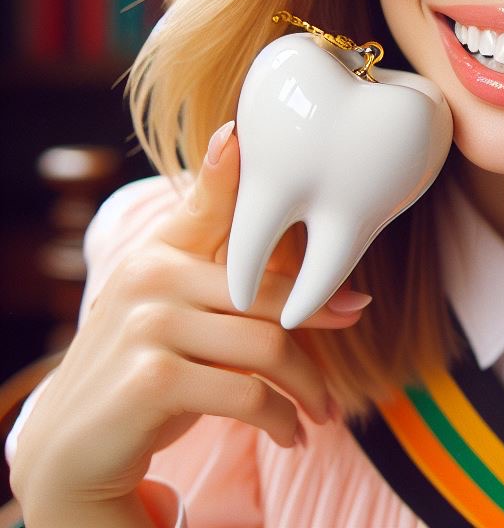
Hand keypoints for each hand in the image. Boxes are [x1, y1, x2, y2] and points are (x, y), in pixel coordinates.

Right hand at [11, 122, 369, 519]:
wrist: (74, 444)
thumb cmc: (151, 363)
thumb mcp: (185, 306)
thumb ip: (238, 271)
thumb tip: (339, 273)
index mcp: (161, 248)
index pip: (209, 199)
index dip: (231, 166)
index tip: (247, 133)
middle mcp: (150, 273)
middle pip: (270, 289)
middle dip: (322, 313)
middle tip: (355, 322)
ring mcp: (147, 323)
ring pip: (267, 344)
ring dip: (307, 385)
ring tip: (322, 410)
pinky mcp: (150, 378)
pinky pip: (247, 394)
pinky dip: (280, 419)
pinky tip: (291, 434)